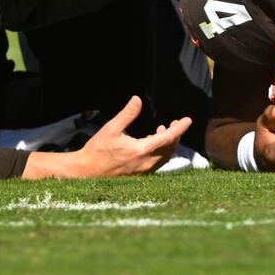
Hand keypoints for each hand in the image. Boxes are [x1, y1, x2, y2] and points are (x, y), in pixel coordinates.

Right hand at [71, 96, 187, 176]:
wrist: (85, 173)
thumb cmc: (97, 150)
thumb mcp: (111, 128)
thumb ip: (127, 114)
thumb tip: (138, 99)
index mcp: (140, 150)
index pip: (168, 138)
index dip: (180, 128)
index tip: (188, 120)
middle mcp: (145, 163)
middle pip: (169, 148)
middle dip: (176, 134)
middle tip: (176, 123)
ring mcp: (143, 171)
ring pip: (164, 156)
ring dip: (168, 143)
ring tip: (162, 129)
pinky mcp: (139, 176)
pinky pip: (157, 163)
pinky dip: (161, 151)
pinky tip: (152, 142)